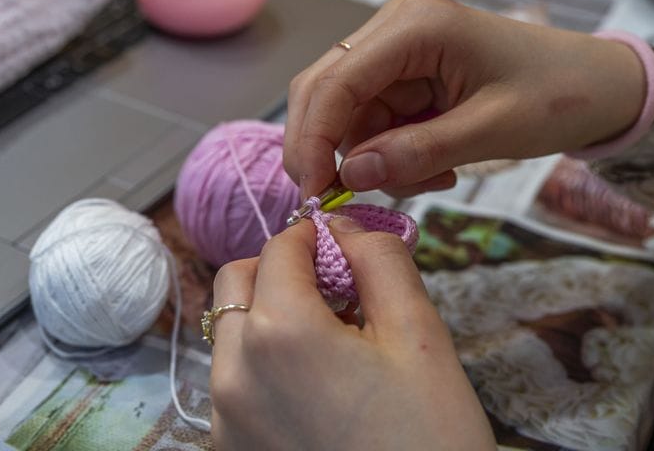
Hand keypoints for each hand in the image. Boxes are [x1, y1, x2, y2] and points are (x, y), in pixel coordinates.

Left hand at [209, 218, 495, 449]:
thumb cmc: (428, 438)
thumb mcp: (420, 336)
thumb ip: (379, 261)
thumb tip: (345, 226)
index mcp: (280, 331)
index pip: (280, 248)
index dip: (315, 236)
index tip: (345, 247)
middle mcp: (235, 371)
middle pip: (238, 283)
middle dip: (281, 270)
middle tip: (338, 293)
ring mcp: (225, 416)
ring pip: (231, 332)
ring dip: (270, 316)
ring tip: (332, 344)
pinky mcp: (229, 449)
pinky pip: (233, 381)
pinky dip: (263, 365)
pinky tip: (316, 390)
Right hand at [284, 0, 646, 197]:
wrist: (600, 86)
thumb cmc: (558, 95)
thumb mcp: (491, 130)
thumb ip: (417, 153)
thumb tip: (351, 176)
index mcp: (416, 26)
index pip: (337, 82)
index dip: (314, 140)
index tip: (314, 194)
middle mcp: (395, 28)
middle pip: (326, 91)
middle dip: (330, 150)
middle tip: (343, 200)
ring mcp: (398, 51)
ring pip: (348, 114)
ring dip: (375, 159)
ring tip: (436, 177)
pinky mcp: (406, 75)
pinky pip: (375, 122)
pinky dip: (393, 154)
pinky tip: (438, 167)